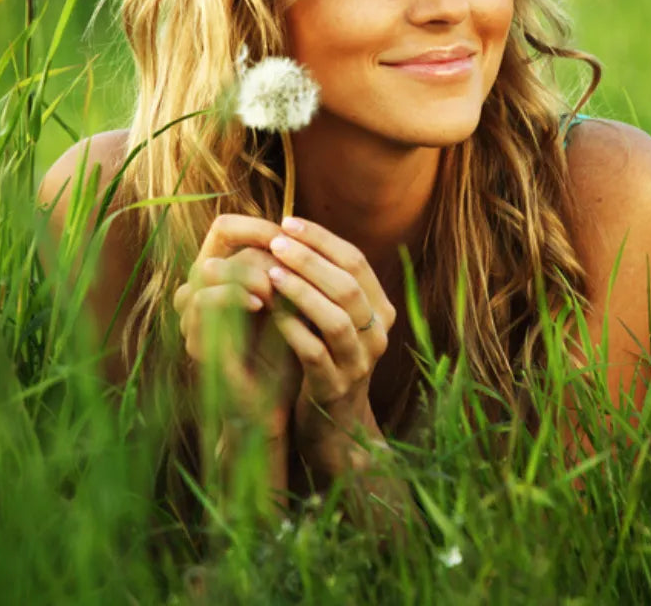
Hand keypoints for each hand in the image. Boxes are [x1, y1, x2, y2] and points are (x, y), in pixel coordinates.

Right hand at [172, 215, 300, 432]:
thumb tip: (304, 234)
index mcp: (223, 276)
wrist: (275, 402)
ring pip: (206, 269)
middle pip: (217, 244)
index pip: (225, 228)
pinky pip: (202, 301)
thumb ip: (288, 270)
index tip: (289, 235)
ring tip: (274, 287)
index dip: (255, 225)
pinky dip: (232, 295)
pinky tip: (261, 304)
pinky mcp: (195, 339)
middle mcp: (201, 290)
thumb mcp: (291, 301)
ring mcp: (193, 315)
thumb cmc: (286, 347)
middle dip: (256, 249)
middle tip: (284, 264)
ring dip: (246, 272)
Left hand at [264, 216, 396, 469]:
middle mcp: (377, 335)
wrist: (335, 428)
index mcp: (380, 310)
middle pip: (348, 285)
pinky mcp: (335, 390)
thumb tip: (293, 232)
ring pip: (336, 319)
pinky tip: (269, 313)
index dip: (322, 239)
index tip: (287, 222)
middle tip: (275, 241)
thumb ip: (326, 283)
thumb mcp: (335, 319)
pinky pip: (315, 354)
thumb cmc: (326, 358)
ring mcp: (359, 364)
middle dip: (310, 259)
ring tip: (270, 272)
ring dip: (301, 291)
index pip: (357, 261)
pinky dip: (292, 330)